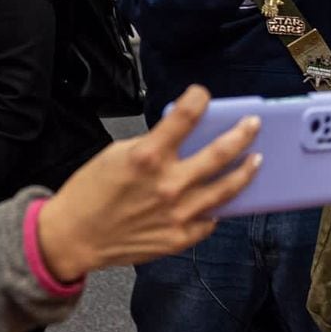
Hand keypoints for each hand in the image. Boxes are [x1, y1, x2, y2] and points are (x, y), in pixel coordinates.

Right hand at [35, 85, 261, 281]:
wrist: (76, 235)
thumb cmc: (89, 193)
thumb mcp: (115, 154)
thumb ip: (150, 145)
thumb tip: (176, 138)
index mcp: (147, 156)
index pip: (184, 116)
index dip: (198, 99)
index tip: (202, 94)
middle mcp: (168, 184)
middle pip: (219, 152)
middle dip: (242, 134)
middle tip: (253, 124)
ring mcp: (178, 213)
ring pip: (227, 189)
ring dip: (245, 171)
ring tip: (255, 160)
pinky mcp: (180, 237)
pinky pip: (210, 219)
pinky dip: (217, 208)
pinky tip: (223, 200)